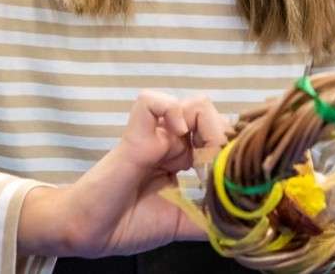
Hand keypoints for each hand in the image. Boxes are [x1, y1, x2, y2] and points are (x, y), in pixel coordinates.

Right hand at [18, 92, 228, 257]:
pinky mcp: (135, 135)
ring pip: (192, 103)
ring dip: (207, 124)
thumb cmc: (129, 225)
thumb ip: (209, 218)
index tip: (236, 170)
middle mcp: (174, 143)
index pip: (221, 135)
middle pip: (213, 116)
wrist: (91, 232)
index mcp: (185, 159)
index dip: (233, 146)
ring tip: (203, 154)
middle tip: (221, 164)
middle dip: (226, 136)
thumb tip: (243, 222)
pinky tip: (178, 134)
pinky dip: (170, 109)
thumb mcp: (182, 223)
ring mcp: (155, 136)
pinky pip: (151, 100)